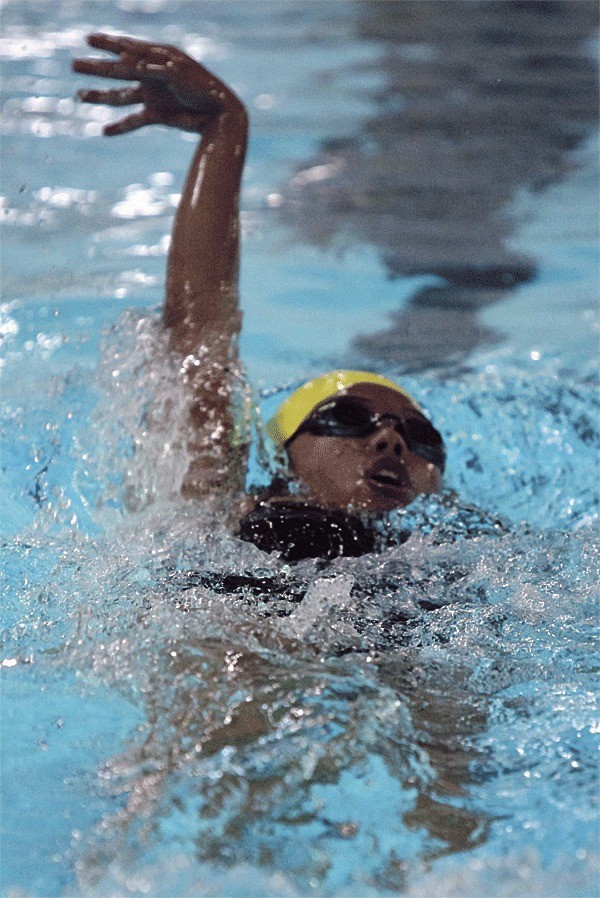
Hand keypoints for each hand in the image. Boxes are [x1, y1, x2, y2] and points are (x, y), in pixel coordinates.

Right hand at [72, 33, 242, 135]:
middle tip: (73, 65)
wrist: (221, 115)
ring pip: (120, 96)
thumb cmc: (204, 89)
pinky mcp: (157, 115)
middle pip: (118, 71)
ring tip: (80, 96)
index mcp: (157, 59)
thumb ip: (155, 68)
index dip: (107, 43)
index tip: (88, 39)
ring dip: (100, 96)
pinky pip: (134, 121)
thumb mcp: (179, 74)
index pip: (127, 48)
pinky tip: (104, 131)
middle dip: (95, 68)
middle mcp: (151, 76)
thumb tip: (131, 62)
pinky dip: (120, 126)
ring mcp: (153, 96)